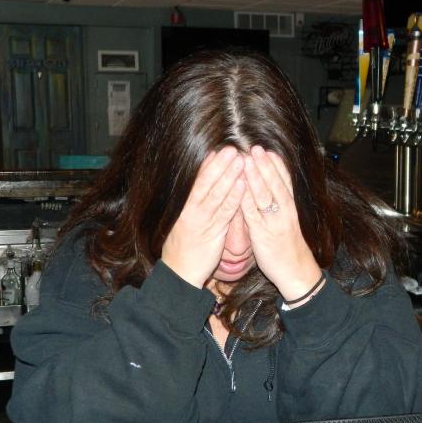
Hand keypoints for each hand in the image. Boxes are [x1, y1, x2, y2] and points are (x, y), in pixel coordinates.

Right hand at [162, 147, 245, 288]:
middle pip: (207, 184)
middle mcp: (192, 212)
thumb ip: (200, 210)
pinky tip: (242, 186)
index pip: (199, 183)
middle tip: (231, 148)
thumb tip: (209, 194)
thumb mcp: (191, 226)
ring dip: (229, 176)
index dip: (209, 166)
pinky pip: (224, 214)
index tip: (218, 150)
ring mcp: (201, 222)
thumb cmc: (187, 250)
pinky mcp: (211, 235)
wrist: (179, 274)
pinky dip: (233, 199)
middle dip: (220, 165)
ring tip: (240, 160)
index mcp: (187, 208)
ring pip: (216, 195)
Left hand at [240, 146, 322, 302]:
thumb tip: (270, 191)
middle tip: (255, 147)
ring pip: (264, 195)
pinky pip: (252, 214)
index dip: (276, 165)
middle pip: (274, 184)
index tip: (268, 150)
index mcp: (290, 208)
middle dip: (264, 165)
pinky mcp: (262, 234)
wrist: (296, 272)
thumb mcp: (288, 223)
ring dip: (254, 176)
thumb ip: (280, 207)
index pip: (284, 182)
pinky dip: (245, 199)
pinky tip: (239, 188)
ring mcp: (273, 222)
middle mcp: (284, 212)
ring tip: (246, 160)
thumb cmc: (289, 247)